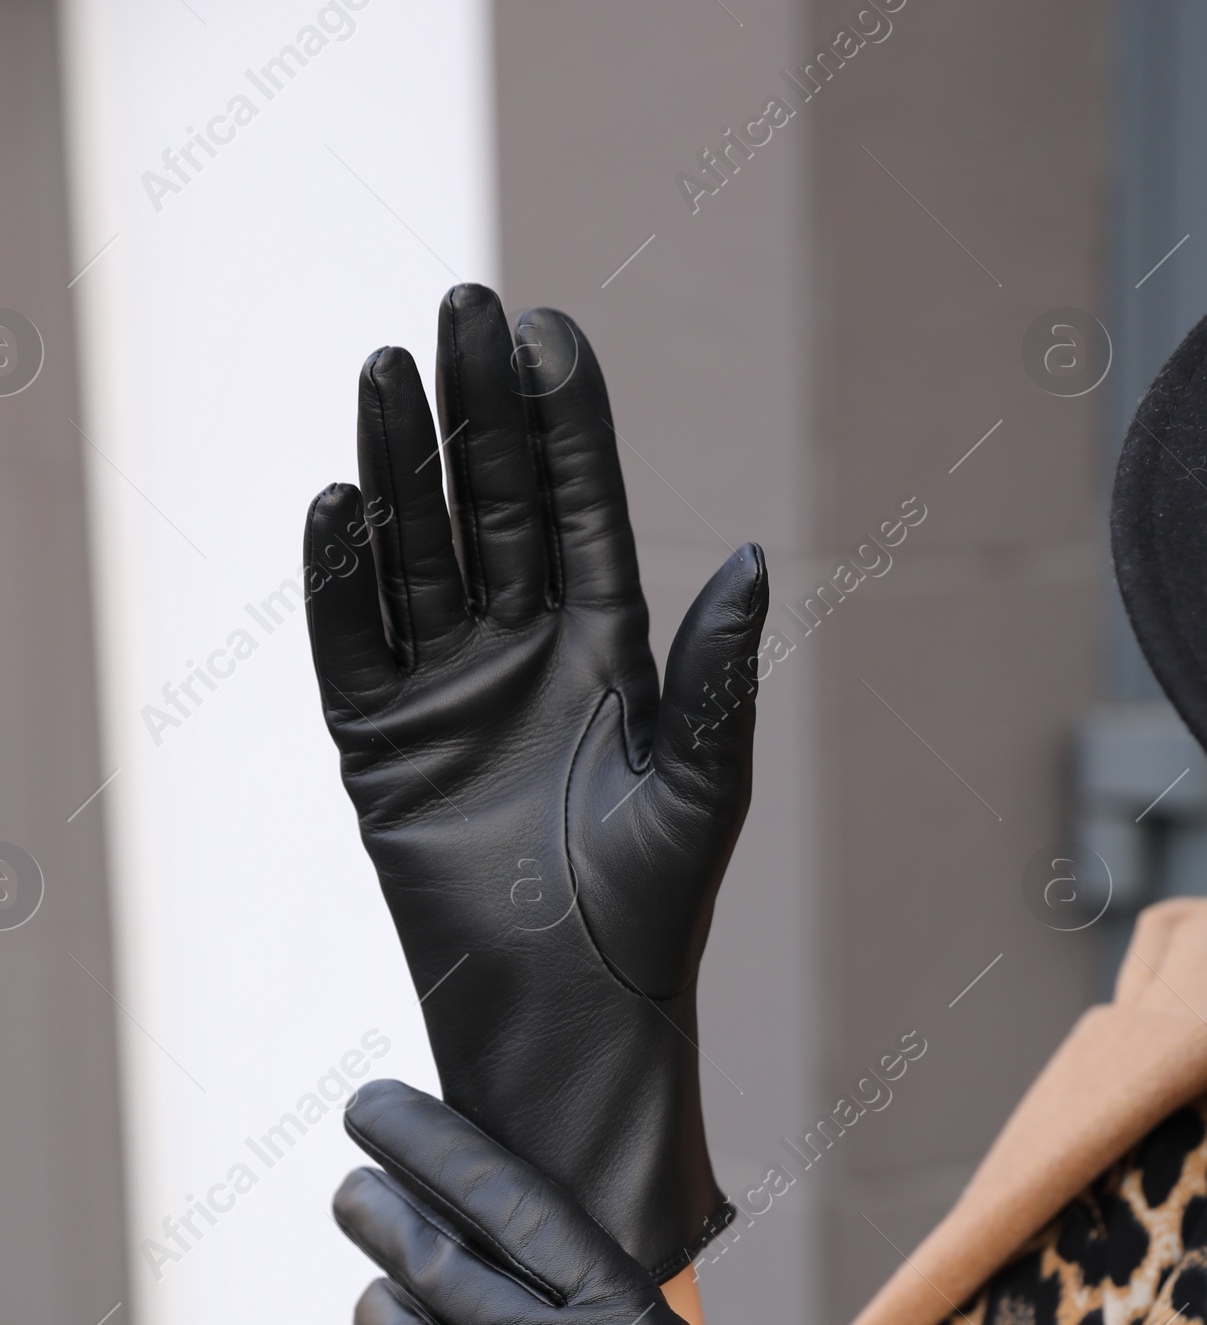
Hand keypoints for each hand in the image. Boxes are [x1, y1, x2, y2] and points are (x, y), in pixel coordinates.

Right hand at [305, 286, 768, 1280]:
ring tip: (387, 374)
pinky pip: (352, 643)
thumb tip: (751, 558)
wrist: (571, 1012)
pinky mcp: (379, 744)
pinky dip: (339, 577)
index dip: (563, 423)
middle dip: (476, 412)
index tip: (548, 330)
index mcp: (605, 649)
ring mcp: (446, 692)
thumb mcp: (702, 783)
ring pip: (414, 553)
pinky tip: (338, 501)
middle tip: (460, 312)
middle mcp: (521, 652)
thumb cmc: (654, 907)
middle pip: (490, 505)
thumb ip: (716, 675)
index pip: (578, 509)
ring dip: (400, 467)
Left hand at [332, 1078, 953, 1324]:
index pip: (506, 1198)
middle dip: (378, 1208)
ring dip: (381, 1306)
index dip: (433, 1145)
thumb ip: (603, 1314)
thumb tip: (522, 1253)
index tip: (380, 1113)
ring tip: (382, 1293)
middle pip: (432, 1254)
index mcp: (620, 1318)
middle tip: (353, 1188)